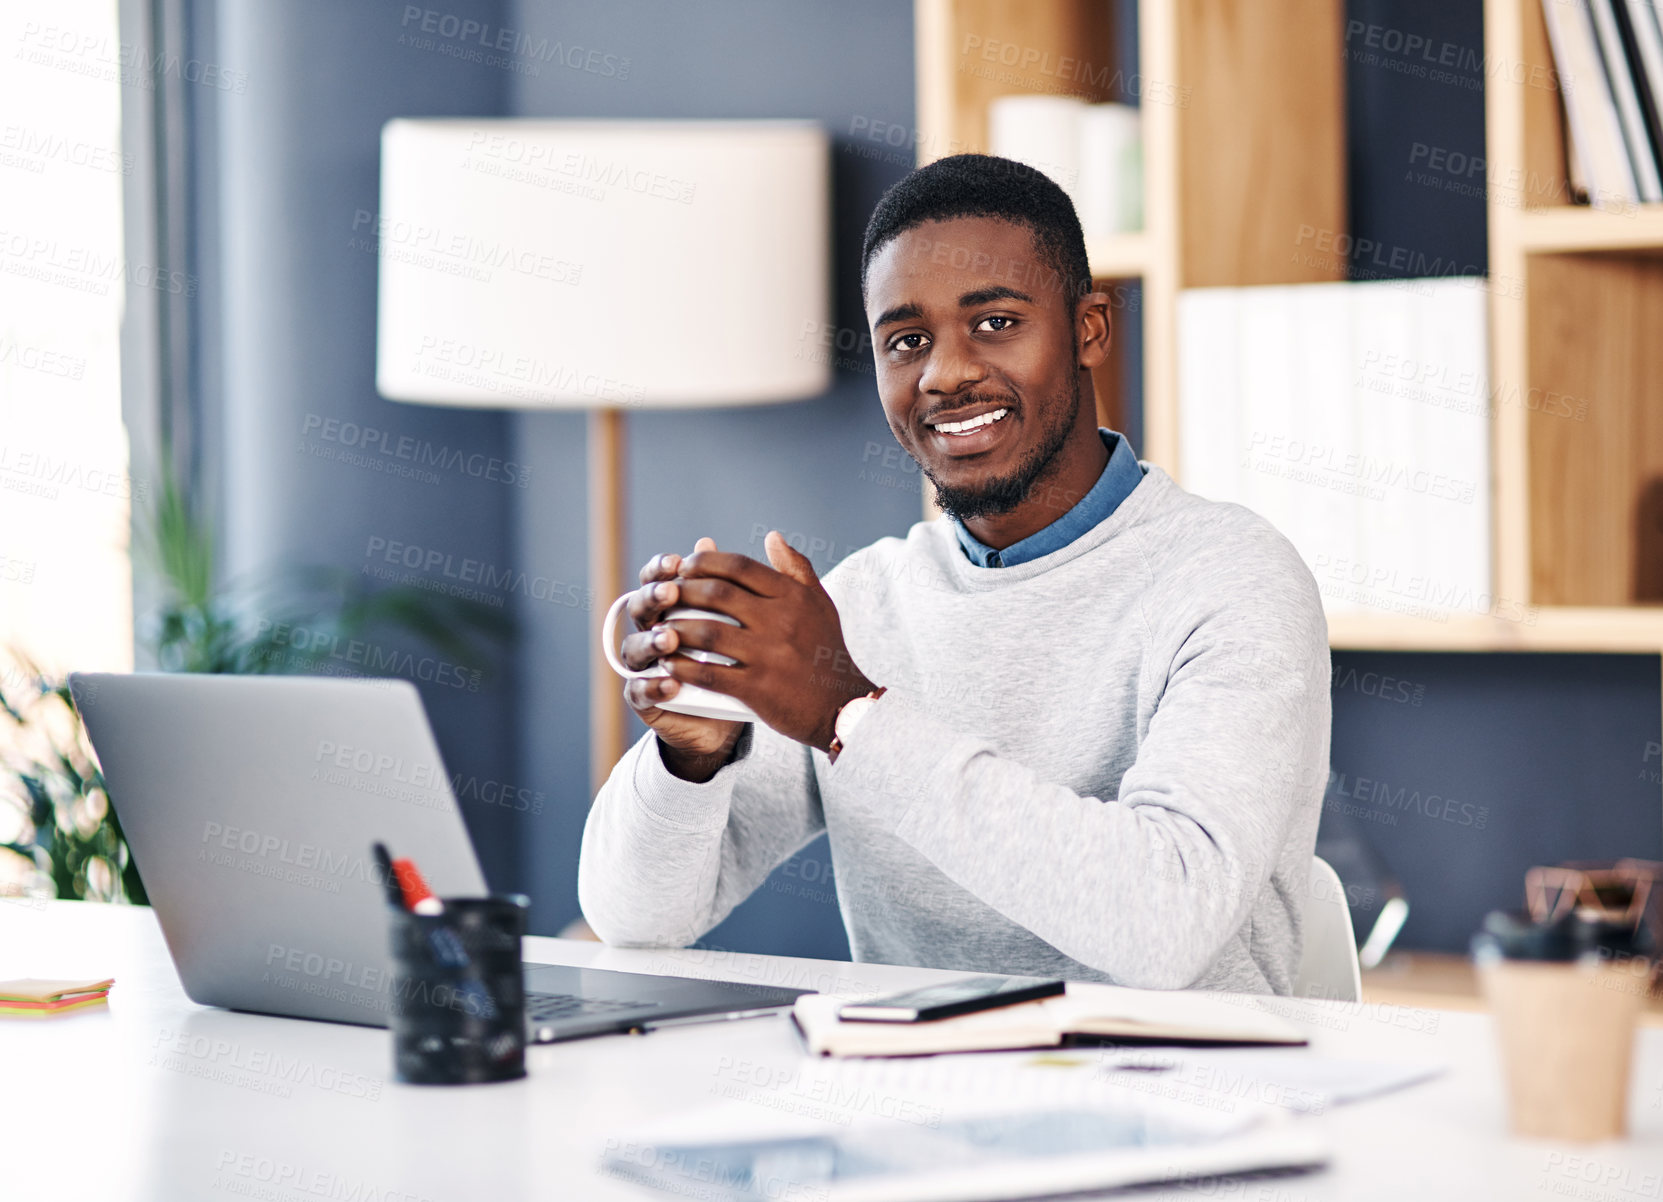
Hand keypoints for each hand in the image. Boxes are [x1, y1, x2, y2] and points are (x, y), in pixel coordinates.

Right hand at [619, 537, 744, 782]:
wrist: (738, 714)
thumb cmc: (747, 659)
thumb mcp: (759, 620)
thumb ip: (760, 583)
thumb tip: (771, 537)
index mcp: (675, 607)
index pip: (659, 580)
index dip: (662, 569)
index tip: (678, 562)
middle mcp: (656, 632)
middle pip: (639, 608)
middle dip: (653, 598)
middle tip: (670, 594)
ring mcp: (649, 667)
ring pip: (634, 648)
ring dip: (650, 641)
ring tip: (670, 638)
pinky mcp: (648, 700)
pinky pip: (639, 692)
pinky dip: (652, 686)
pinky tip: (670, 681)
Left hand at [659, 531, 876, 752]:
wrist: (841, 706)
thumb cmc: (826, 650)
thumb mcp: (820, 603)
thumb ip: (796, 568)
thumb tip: (773, 536)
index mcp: (793, 597)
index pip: (740, 566)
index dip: (706, 562)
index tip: (684, 566)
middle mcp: (781, 621)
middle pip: (718, 594)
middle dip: (683, 591)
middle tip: (664, 595)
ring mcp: (769, 655)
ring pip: (708, 632)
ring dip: (677, 628)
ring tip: (660, 629)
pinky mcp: (758, 689)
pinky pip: (710, 673)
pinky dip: (684, 667)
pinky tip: (669, 663)